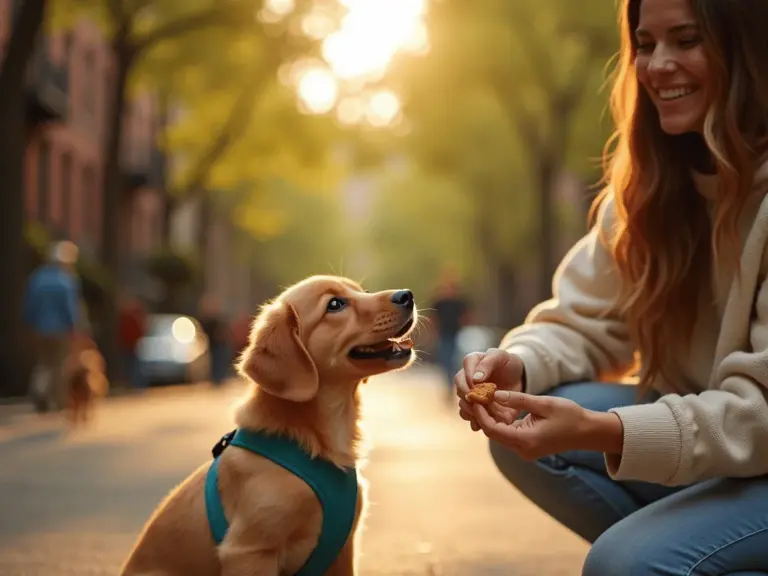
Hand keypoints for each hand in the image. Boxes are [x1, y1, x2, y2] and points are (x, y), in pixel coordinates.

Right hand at [455, 348, 524, 430]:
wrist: (517, 376)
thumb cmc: (508, 363)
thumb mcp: (500, 357)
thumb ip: (487, 364)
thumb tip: (475, 379)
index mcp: (469, 365)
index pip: (461, 375)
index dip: (467, 383)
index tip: (476, 388)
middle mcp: (466, 380)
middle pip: (459, 391)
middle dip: (469, 399)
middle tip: (480, 403)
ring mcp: (470, 395)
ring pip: (462, 406)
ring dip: (471, 411)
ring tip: (482, 413)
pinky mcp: (476, 408)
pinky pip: (470, 417)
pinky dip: (475, 421)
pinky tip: (484, 422)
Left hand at [472, 390, 623, 459]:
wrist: (588, 432)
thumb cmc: (569, 415)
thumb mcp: (543, 403)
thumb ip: (518, 399)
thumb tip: (494, 394)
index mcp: (526, 440)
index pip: (492, 429)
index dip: (480, 413)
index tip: (474, 396)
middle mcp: (522, 450)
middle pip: (492, 433)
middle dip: (481, 415)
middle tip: (472, 396)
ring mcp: (524, 451)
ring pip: (498, 434)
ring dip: (489, 417)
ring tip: (480, 398)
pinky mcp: (526, 447)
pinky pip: (507, 435)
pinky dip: (499, 421)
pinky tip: (493, 406)